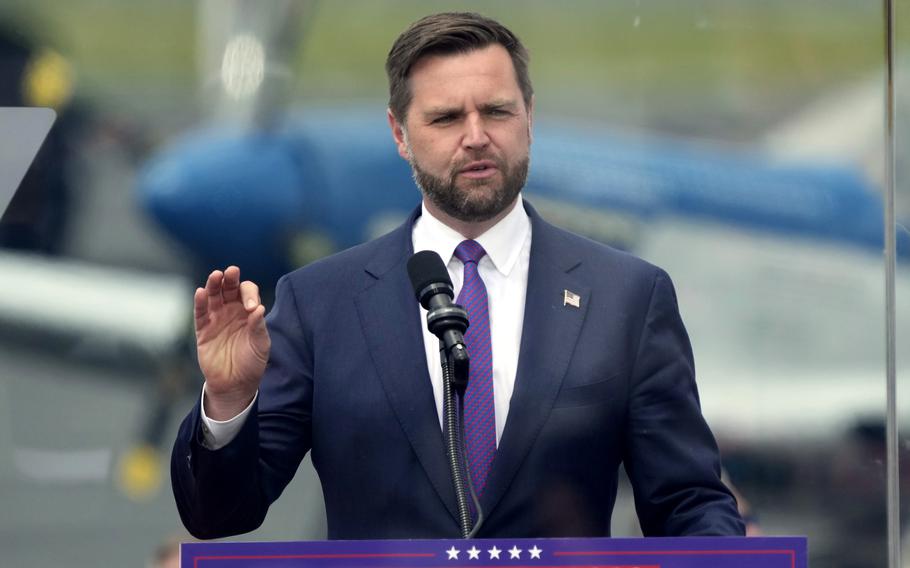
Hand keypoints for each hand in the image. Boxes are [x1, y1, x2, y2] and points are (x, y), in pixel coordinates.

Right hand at [194, 266, 269, 419]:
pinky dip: (200, 302)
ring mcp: (217, 319)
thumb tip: (259, 309)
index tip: (251, 308)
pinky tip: (201, 292)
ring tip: (216, 276)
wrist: (235, 384)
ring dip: (213, 285)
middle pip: (229, 288)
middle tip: (231, 271)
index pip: (247, 292)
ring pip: (213, 296)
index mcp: (248, 311)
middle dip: (230, 279)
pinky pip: (200, 313)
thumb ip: (258, 327)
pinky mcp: (203, 330)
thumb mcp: (261, 346)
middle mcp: (232, 310)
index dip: (249, 295)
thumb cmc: (252, 363)